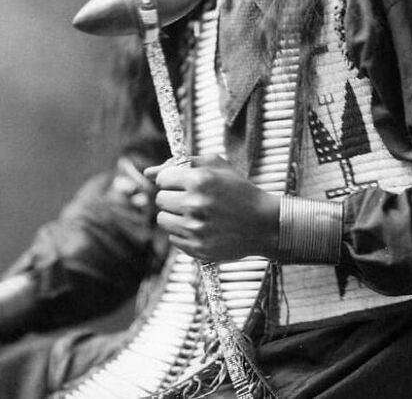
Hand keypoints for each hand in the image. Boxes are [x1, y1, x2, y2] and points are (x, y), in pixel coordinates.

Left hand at [146, 156, 279, 262]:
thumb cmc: (239, 190)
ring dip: (175, 215)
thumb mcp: (217, 166)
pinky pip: (173, 239)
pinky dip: (183, 233)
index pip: (162, 179)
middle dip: (173, 197)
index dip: (172, 180)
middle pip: (160, 199)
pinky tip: (202, 228)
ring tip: (196, 213)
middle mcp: (195, 204)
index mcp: (199, 180)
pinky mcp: (197, 249)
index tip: (183, 183)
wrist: (264, 223)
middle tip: (192, 199)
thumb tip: (147, 172)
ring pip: (162, 220)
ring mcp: (195, 229)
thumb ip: (181, 162)